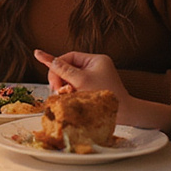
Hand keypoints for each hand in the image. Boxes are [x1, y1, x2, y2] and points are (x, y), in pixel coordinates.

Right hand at [33, 49, 170, 129]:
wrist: (126, 114)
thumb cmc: (106, 95)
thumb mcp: (81, 81)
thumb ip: (63, 69)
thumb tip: (44, 56)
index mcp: (96, 60)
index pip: (69, 57)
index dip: (56, 65)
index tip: (48, 76)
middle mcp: (95, 67)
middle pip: (68, 67)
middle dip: (60, 78)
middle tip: (57, 90)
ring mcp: (94, 78)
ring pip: (70, 79)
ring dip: (65, 87)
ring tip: (64, 96)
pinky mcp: (93, 89)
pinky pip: (76, 86)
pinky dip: (71, 92)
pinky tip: (69, 98)